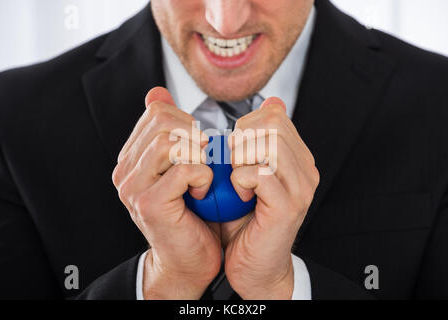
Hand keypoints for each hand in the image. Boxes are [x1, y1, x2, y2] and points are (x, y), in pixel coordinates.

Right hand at [112, 87, 221, 298]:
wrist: (190, 259)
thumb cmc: (192, 213)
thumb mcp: (181, 166)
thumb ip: (170, 132)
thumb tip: (156, 92)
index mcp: (131, 158)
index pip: (157, 111)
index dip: (188, 122)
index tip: (200, 145)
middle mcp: (125, 171)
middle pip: (164, 121)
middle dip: (196, 135)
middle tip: (208, 159)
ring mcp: (133, 187)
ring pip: (171, 141)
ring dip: (201, 155)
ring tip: (206, 175)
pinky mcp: (149, 204)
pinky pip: (185, 169)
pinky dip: (204, 175)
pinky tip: (205, 190)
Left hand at [222, 97, 319, 298]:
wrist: (254, 266)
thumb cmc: (245, 220)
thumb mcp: (248, 172)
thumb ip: (257, 139)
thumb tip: (270, 102)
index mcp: (297, 159)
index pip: (275, 116)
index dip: (246, 125)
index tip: (233, 148)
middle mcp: (305, 171)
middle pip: (273, 125)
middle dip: (241, 139)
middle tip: (231, 163)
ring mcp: (300, 189)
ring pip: (269, 145)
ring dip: (240, 158)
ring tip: (235, 178)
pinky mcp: (288, 208)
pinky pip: (261, 174)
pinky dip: (240, 180)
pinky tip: (239, 194)